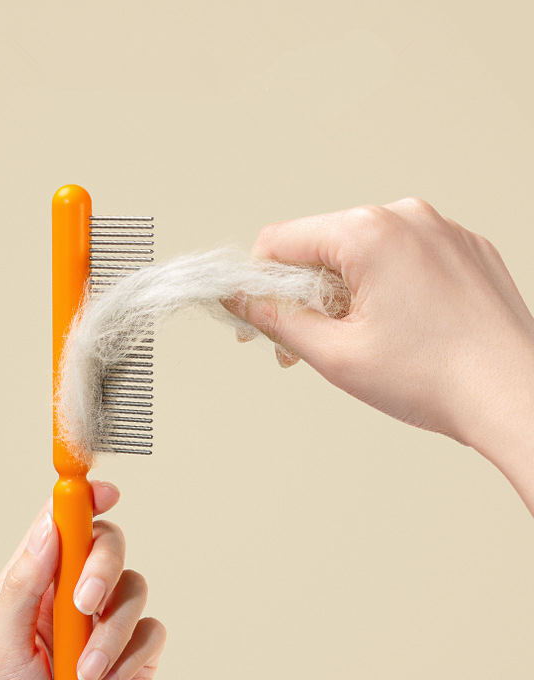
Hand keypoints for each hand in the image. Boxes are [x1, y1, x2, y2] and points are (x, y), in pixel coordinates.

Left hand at [0, 481, 166, 679]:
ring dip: (110, 630)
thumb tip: (50, 523)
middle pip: (105, 546)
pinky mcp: (135, 659)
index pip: (60, 528)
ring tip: (82, 674)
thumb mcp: (0, 650)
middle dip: (100, 566)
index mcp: (31, 589)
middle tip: (84, 600)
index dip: (81, 501)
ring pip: (132, 588)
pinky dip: (128, 656)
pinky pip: (150, 631)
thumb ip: (25, 582)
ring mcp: (105, 629)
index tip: (99, 489)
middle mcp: (70, 601)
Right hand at [227, 199, 533, 507]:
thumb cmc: (436, 378)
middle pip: (321, 246)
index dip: (257, 282)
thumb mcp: (333, 353)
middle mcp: (407, 216)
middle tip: (305, 345)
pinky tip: (397, 331)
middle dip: (303, 294)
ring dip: (343, 294)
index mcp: (369, 232)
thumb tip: (240, 299)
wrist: (516, 396)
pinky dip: (384, 289)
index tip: (255, 318)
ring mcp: (441, 230)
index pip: (280, 240)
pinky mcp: (465, 250)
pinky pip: (403, 258)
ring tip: (356, 344)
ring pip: (362, 253)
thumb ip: (275, 319)